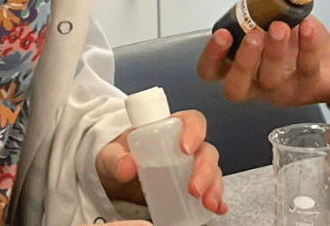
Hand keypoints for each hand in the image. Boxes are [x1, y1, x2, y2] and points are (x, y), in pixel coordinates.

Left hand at [94, 112, 227, 215]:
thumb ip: (116, 158)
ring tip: (208, 204)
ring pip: (213, 170)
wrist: (115, 178)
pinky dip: (217, 198)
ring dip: (214, 186)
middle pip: (206, 150)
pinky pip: (210, 189)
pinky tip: (218, 208)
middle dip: (205, 169)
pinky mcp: (192, 185)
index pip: (191, 121)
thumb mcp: (110, 155)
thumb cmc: (117, 157)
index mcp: (170, 128)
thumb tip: (126, 168)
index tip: (185, 149)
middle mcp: (186, 146)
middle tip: (194, 189)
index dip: (194, 131)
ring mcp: (191, 166)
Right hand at [196, 17, 329, 106]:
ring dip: (274, 51)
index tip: (222, 34)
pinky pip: (306, 70)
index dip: (211, 57)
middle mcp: (255, 84)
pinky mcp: (308, 90)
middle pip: (235, 87)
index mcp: (240, 66)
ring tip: (281, 26)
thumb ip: (267, 7)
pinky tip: (308, 27)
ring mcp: (280, 92)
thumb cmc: (297, 41)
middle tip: (253, 35)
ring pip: (270, 80)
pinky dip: (307, 47)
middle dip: (242, 60)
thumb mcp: (277, 20)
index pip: (212, 71)